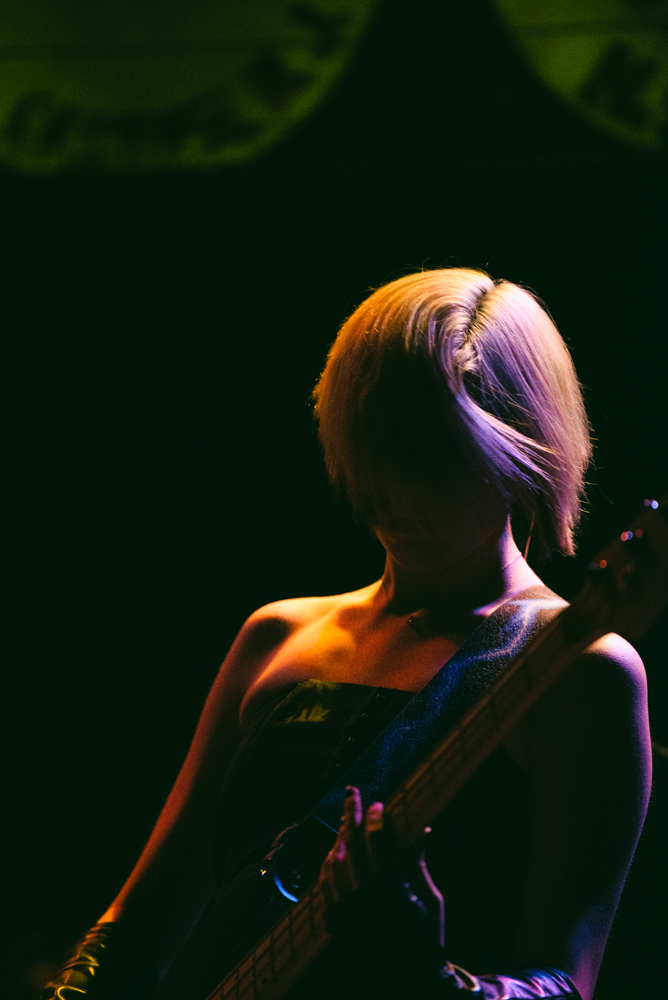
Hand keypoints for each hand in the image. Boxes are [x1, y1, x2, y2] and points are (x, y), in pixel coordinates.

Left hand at [318, 785, 444, 948]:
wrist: (408, 979)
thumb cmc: (427, 937)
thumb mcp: (431, 899)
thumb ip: (419, 864)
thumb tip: (422, 831)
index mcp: (393, 888)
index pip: (378, 841)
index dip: (376, 819)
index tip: (378, 804)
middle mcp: (366, 896)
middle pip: (352, 844)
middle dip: (350, 813)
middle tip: (350, 792)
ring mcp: (348, 909)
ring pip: (335, 862)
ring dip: (338, 836)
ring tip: (343, 819)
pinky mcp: (338, 921)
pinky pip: (326, 885)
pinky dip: (328, 865)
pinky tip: (333, 852)